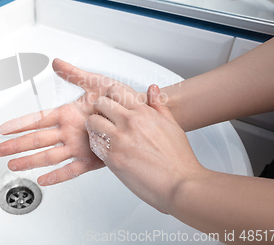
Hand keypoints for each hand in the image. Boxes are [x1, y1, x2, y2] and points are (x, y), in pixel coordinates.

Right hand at [0, 58, 142, 185]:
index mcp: (67, 114)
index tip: (4, 129)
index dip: (20, 124)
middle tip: (0, 150)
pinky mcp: (90, 159)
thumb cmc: (120, 98)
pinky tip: (43, 180)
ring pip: (48, 155)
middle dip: (16, 145)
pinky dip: (57, 176)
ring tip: (14, 166)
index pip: (38, 120)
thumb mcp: (95, 83)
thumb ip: (74, 74)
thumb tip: (57, 62)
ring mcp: (77, 146)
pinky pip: (70, 170)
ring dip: (30, 161)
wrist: (139, 115)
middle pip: (36, 139)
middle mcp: (69, 131)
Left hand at [86, 84, 203, 213]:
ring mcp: (120, 139)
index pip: (115, 90)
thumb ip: (158, 105)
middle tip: (104, 119)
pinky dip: (96, 144)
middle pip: (100, 103)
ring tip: (103, 135)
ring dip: (94, 127)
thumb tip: (152, 89)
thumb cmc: (179, 159)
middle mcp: (130, 122)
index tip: (113, 106)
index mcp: (144, 112)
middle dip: (99, 110)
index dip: (111, 97)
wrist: (181, 184)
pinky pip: (94, 143)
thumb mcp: (172, 125)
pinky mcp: (112, 158)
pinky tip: (106, 149)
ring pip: (92, 121)